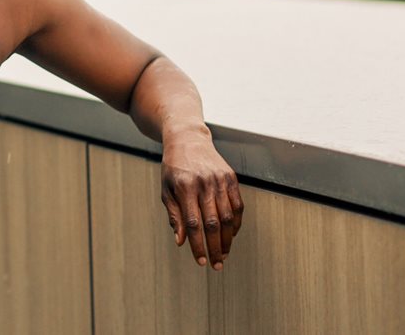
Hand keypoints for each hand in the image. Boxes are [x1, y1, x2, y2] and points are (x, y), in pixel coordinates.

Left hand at [160, 134, 243, 269]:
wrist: (188, 139)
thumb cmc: (174, 167)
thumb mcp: (166, 189)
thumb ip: (174, 215)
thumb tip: (181, 241)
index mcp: (185, 187)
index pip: (193, 223)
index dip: (197, 245)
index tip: (200, 261)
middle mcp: (204, 183)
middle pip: (213, 223)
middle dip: (215, 248)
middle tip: (217, 265)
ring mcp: (220, 180)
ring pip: (228, 217)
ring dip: (227, 240)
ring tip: (224, 254)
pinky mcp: (231, 178)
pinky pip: (238, 206)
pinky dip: (236, 224)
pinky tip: (231, 235)